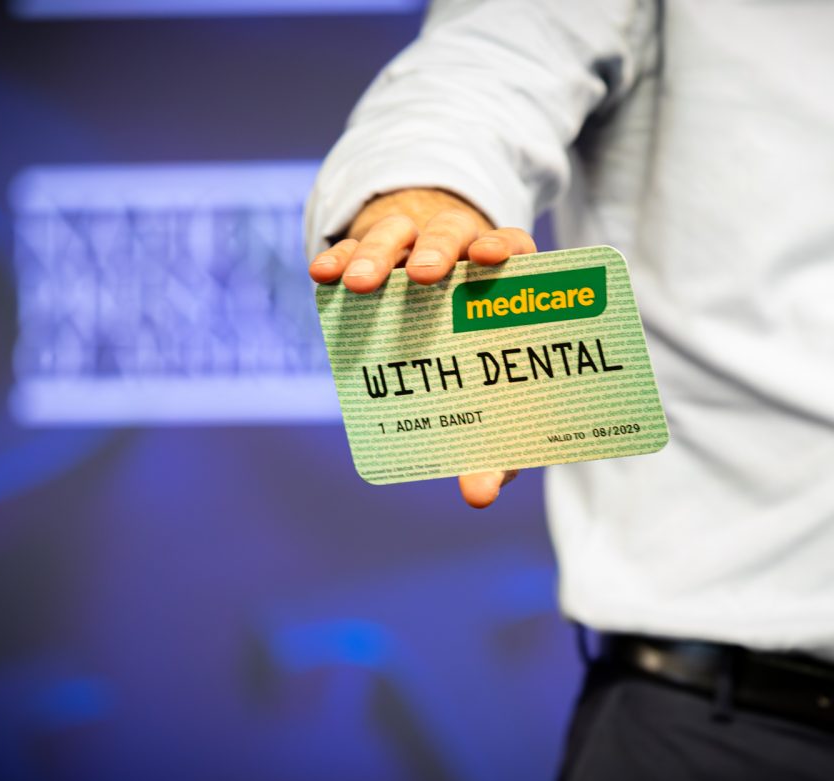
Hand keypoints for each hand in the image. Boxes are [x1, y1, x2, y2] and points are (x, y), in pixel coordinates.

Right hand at [309, 188, 534, 507]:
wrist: (434, 330)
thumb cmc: (476, 373)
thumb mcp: (489, 411)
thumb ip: (493, 448)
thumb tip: (477, 495)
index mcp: (503, 278)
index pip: (512, 245)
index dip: (504, 245)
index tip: (492, 259)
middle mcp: (460, 252)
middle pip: (452, 233)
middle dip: (437, 250)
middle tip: (424, 276)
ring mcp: (414, 247)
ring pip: (399, 233)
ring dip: (379, 252)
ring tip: (359, 286)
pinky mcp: (372, 254)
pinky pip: (353, 248)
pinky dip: (339, 256)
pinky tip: (321, 275)